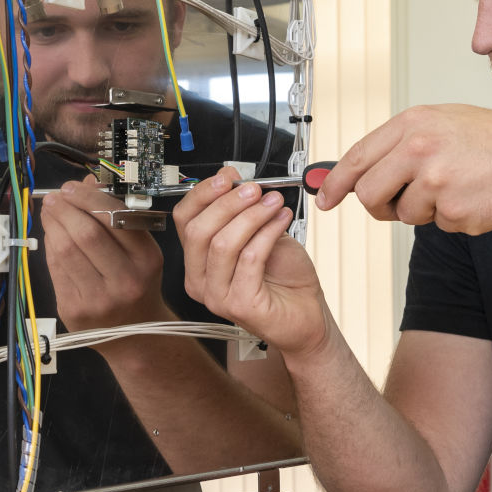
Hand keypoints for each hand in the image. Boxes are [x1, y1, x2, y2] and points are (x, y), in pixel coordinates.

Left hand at [40, 176, 171, 332]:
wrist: (135, 335)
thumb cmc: (137, 285)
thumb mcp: (142, 251)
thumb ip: (118, 217)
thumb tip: (87, 181)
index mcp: (146, 260)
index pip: (114, 219)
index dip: (87, 197)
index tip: (72, 186)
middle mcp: (125, 281)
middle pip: (85, 234)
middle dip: (64, 208)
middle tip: (54, 196)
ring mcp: (97, 299)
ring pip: (65, 250)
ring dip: (51, 224)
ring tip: (49, 211)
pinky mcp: (73, 310)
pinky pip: (55, 269)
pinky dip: (49, 247)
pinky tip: (51, 236)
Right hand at [173, 168, 327, 358]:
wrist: (308, 314)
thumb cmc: (284, 279)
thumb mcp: (259, 234)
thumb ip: (242, 212)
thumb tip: (235, 180)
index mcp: (198, 262)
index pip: (184, 220)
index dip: (203, 193)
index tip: (228, 176)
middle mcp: (201, 281)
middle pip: (198, 231)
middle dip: (228, 203)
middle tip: (254, 189)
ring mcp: (218, 297)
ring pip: (222, 243)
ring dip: (251, 216)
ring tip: (273, 203)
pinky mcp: (241, 306)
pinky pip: (250, 258)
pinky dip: (268, 233)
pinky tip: (281, 220)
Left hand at [316, 104, 491, 232]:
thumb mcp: (444, 123)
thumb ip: (402, 143)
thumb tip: (360, 170)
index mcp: (413, 124)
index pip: (357, 157)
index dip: (335, 182)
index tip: (325, 199)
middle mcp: (419, 149)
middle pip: (368, 193)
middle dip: (378, 205)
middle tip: (396, 205)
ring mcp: (436, 181)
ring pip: (402, 214)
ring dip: (422, 211)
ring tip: (454, 188)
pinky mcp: (453, 210)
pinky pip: (435, 225)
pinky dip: (450, 219)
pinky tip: (472, 198)